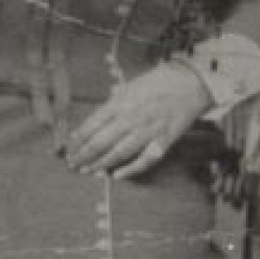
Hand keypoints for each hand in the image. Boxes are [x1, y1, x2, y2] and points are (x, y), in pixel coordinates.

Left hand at [66, 62, 212, 178]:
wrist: (190, 83)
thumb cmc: (159, 82)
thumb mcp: (129, 87)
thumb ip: (113, 104)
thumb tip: (95, 123)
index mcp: (120, 102)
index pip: (92, 125)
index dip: (78, 140)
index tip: (69, 148)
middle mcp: (131, 118)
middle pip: (101, 142)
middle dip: (84, 155)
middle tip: (73, 164)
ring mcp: (148, 131)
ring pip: (118, 153)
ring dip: (100, 164)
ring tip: (88, 171)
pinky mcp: (163, 141)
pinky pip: (145, 160)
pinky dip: (131, 170)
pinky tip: (117, 176)